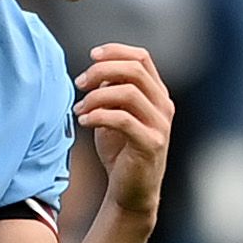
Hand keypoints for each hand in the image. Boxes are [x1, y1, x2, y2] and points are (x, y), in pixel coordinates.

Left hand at [74, 44, 172, 217]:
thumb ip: (110, 92)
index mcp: (156, 94)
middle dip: (102, 71)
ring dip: (97, 96)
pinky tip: (84, 121)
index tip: (91, 56)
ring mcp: (160, 125)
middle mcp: (163, 105)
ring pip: (128, 92)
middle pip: (135, 70)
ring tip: (79, 109)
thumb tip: (96, 72)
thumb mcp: (113, 114)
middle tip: (80, 83)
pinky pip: (123, 120)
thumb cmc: (121, 151)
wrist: (131, 191)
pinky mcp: (151, 144)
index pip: (141, 58)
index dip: (116, 51)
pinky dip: (99, 116)